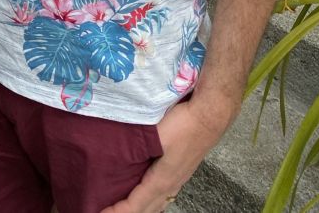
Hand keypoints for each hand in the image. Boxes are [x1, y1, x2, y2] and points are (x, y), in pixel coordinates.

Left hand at [99, 97, 233, 212]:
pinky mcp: (181, 171)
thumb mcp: (155, 136)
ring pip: (157, 204)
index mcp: (162, 180)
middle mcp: (171, 185)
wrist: (210, 115)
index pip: (135, 205)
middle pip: (147, 210)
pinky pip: (163, 194)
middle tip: (108, 211)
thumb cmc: (183, 124)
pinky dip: (150, 200)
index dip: (118, 212)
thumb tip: (115, 155)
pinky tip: (144, 193)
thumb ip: (136, 147)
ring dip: (140, 208)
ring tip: (123, 207)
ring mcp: (178, 179)